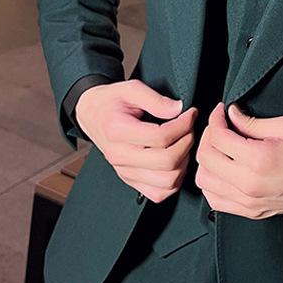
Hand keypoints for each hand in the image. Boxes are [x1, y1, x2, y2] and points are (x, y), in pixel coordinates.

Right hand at [75, 79, 197, 202]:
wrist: (93, 114)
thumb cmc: (111, 101)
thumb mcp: (131, 88)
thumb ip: (155, 99)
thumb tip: (178, 109)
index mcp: (117, 132)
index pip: (161, 137)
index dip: (183, 125)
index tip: (190, 114)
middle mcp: (119, 156)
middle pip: (167, 162)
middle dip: (186, 143)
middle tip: (189, 128)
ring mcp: (124, 171)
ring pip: (167, 181)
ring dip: (183, 162)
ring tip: (182, 143)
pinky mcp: (130, 180)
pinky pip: (159, 193)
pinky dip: (174, 181)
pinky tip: (176, 162)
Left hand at [194, 102, 282, 219]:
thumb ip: (252, 121)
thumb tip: (231, 115)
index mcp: (257, 159)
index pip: (217, 137)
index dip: (215, 119)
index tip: (221, 112)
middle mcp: (248, 184)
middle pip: (206, 158)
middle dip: (208, 136)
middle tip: (220, 126)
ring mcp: (248, 201)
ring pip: (205, 180)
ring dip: (207, 161)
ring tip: (219, 149)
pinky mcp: (251, 212)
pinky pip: (215, 201)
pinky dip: (212, 184)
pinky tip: (222, 171)